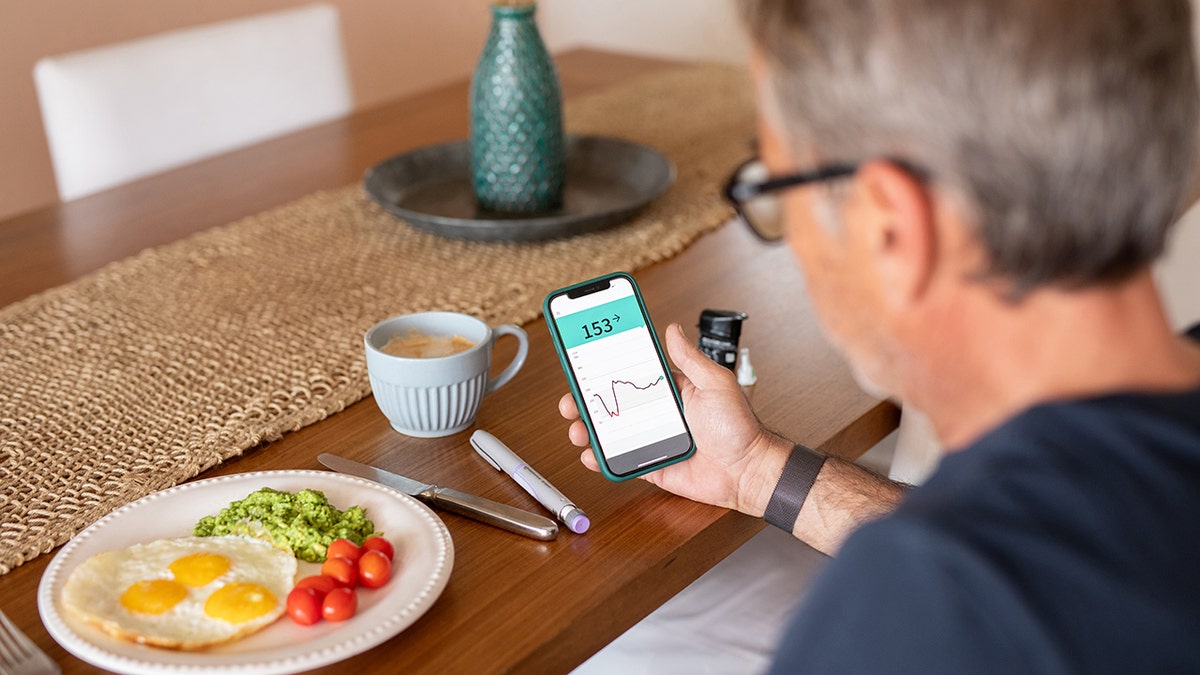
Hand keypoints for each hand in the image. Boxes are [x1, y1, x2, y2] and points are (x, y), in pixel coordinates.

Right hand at [557, 323, 792, 515]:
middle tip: (571, 400)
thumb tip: (672, 329)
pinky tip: (591, 455)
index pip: (631, 375)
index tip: (584, 364)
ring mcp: (652, 440)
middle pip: (613, 404)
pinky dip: (602, 460)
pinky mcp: (651, 465)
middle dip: (587, 401)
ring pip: (611, 433)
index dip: (605, 371)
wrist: (748, 472)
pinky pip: (621, 461)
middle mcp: (657, 414)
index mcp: (670, 390)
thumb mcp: (716, 383)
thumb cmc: (740, 427)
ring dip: (589, 429)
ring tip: (577, 428)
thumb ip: (690, 359)